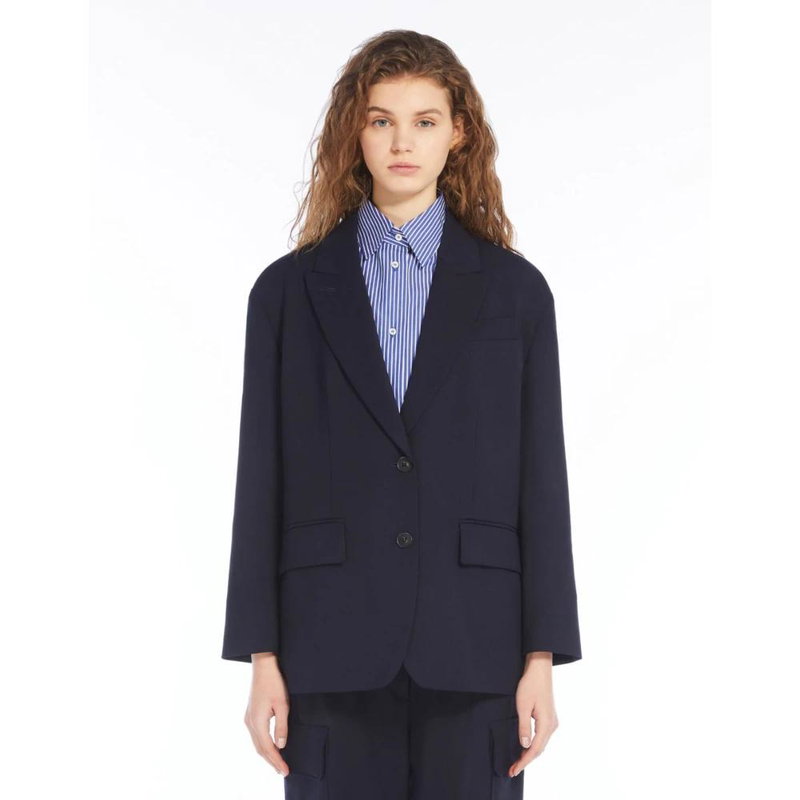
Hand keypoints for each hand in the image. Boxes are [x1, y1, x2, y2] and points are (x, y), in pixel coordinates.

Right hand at [243, 653, 290, 777]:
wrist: (263, 666)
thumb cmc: (274, 682)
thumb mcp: (282, 704)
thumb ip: (281, 726)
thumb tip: (281, 746)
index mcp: (257, 721)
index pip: (268, 748)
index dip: (277, 761)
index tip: (285, 771)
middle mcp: (250, 722)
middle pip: (260, 749)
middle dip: (271, 761)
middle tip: (283, 771)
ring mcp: (248, 718)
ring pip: (256, 743)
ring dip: (266, 754)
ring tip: (277, 763)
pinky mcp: (250, 713)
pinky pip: (256, 735)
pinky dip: (263, 745)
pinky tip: (270, 746)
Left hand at [509, 652, 558, 777]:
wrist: (540, 669)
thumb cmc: (530, 685)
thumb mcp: (523, 706)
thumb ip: (524, 727)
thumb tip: (525, 746)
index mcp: (547, 723)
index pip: (535, 749)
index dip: (524, 761)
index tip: (514, 770)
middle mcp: (552, 725)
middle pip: (539, 749)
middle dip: (526, 760)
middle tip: (512, 770)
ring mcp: (552, 721)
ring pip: (541, 744)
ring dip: (530, 754)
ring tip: (517, 762)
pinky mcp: (549, 717)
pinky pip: (542, 737)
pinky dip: (534, 745)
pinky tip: (525, 748)